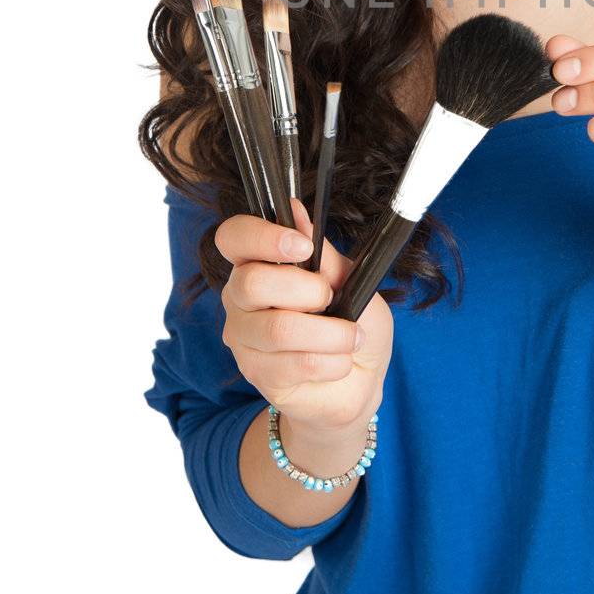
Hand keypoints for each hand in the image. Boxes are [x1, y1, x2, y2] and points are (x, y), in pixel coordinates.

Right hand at [217, 197, 393, 430]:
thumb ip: (324, 256)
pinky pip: (296, 363)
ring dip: (330, 333)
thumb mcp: (352, 282)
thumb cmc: (353, 323)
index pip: (233, 237)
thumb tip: (298, 213)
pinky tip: (339, 362)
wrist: (360, 379)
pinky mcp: (257, 374)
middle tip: (332, 299)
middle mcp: (239, 298)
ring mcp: (244, 338)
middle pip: (251, 283)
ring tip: (351, 337)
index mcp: (258, 263)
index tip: (303, 246)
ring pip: (279, 329)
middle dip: (307, 289)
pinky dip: (333, 361)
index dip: (261, 236)